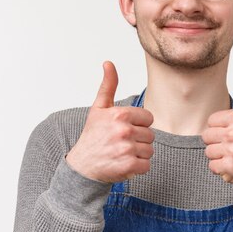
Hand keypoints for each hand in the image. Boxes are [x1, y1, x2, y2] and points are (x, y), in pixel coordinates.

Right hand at [65, 61, 154, 182]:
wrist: (81, 166)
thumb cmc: (92, 136)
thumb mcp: (99, 108)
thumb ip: (108, 86)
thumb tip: (108, 63)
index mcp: (120, 114)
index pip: (148, 118)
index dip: (138, 124)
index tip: (124, 129)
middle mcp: (124, 130)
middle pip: (150, 135)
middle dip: (138, 140)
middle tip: (121, 143)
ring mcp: (127, 149)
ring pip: (149, 150)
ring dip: (138, 154)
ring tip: (122, 153)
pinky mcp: (129, 166)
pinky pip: (146, 165)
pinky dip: (137, 167)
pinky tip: (123, 164)